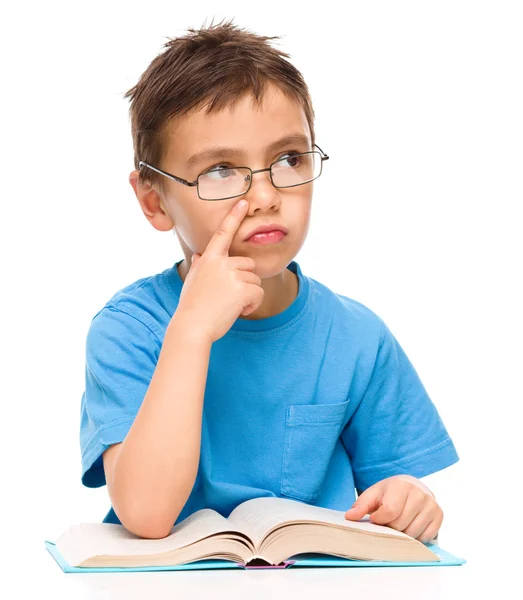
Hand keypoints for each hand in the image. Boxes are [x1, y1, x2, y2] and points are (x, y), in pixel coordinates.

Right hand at [175, 199, 263, 343]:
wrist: (192, 326)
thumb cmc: (191, 306)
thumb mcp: (192, 282)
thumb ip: (199, 267)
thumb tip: (199, 256)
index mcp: (209, 258)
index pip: (223, 233)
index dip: (234, 216)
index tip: (243, 202)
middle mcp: (221, 263)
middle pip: (249, 265)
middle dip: (245, 281)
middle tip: (229, 298)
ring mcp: (232, 275)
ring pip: (255, 281)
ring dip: (249, 295)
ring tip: (230, 306)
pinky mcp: (243, 289)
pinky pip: (259, 294)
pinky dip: (252, 305)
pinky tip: (237, 311)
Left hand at [344, 475, 442, 542]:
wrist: (412, 487)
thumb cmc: (389, 492)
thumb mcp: (373, 494)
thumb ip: (360, 505)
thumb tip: (349, 517)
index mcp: (401, 485)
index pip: (390, 512)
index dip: (379, 520)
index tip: (375, 518)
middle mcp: (420, 494)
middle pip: (401, 525)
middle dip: (390, 528)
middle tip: (387, 521)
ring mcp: (432, 505)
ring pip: (413, 534)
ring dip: (403, 534)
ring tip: (399, 523)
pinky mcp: (440, 515)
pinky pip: (425, 537)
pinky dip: (416, 537)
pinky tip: (410, 526)